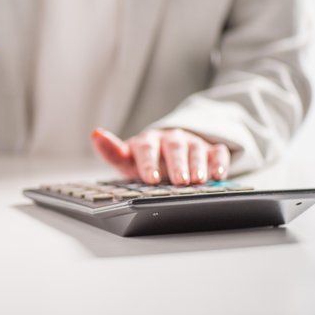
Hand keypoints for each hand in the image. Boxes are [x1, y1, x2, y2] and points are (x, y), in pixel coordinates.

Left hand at [91, 128, 229, 185]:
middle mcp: (170, 139)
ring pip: (196, 150)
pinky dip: (219, 162)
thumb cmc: (145, 161)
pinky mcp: (210, 149)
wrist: (168, 154)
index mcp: (148, 140)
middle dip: (177, 165)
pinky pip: (217, 152)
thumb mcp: (127, 159)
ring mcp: (191, 143)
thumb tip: (95, 133)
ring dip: (198, 165)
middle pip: (174, 148)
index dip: (149, 163)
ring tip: (198, 181)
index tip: (151, 179)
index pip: (147, 148)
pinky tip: (219, 174)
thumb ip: (112, 151)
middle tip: (180, 181)